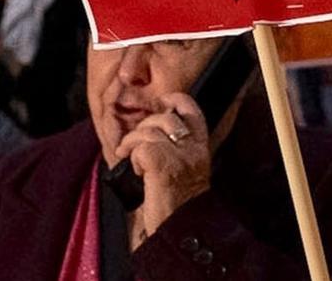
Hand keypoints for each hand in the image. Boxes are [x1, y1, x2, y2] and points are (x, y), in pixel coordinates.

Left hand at [114, 93, 210, 238]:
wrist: (179, 231)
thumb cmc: (176, 205)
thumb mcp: (184, 171)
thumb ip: (175, 149)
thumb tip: (151, 130)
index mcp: (200, 149)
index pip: (191, 110)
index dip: (174, 100)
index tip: (161, 103)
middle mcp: (193, 150)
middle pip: (165, 118)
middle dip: (145, 127)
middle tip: (135, 145)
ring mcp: (179, 157)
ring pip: (148, 131)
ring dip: (133, 143)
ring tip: (131, 159)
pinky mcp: (162, 165)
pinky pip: (141, 146)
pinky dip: (132, 156)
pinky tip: (136, 171)